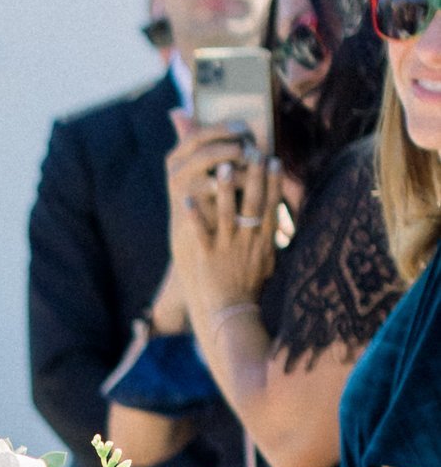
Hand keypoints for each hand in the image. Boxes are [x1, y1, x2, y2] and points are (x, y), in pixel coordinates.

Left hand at [166, 120, 275, 317]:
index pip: (272, 206)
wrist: (234, 315)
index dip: (273, 182)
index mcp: (264, 241)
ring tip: (223, 166)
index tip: (273, 160)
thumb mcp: (269, 263)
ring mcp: (229, 248)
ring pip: (229, 214)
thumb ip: (272, 240)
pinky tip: (187, 199)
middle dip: (255, 176)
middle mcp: (249, 241)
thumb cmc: (250, 289)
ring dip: (226, 189)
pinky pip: (200, 233)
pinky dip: (194, 216)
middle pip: (255, 203)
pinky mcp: (209, 257)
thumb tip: (279, 222)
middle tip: (253, 151)